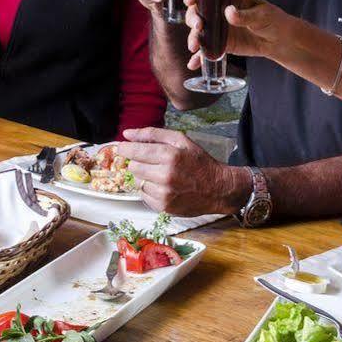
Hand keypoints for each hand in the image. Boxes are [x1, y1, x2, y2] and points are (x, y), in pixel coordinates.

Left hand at [113, 127, 245, 216]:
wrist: (218, 188)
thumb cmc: (200, 162)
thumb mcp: (181, 140)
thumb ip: (152, 134)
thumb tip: (127, 134)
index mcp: (169, 156)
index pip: (134, 152)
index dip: (125, 149)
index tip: (123, 147)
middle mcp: (165, 175)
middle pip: (133, 167)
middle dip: (138, 162)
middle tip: (150, 161)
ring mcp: (164, 193)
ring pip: (137, 182)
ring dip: (144, 177)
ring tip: (160, 175)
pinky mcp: (163, 207)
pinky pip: (143, 196)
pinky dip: (150, 190)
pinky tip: (163, 186)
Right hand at [184, 0, 280, 64]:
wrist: (280, 41)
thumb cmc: (273, 20)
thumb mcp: (261, 15)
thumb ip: (245, 15)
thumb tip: (229, 12)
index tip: (190, 1)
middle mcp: (220, 12)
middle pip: (198, 13)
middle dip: (193, 19)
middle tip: (198, 28)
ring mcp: (219, 29)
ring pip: (200, 32)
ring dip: (194, 38)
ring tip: (194, 47)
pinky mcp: (222, 44)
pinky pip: (207, 50)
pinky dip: (200, 57)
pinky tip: (194, 64)